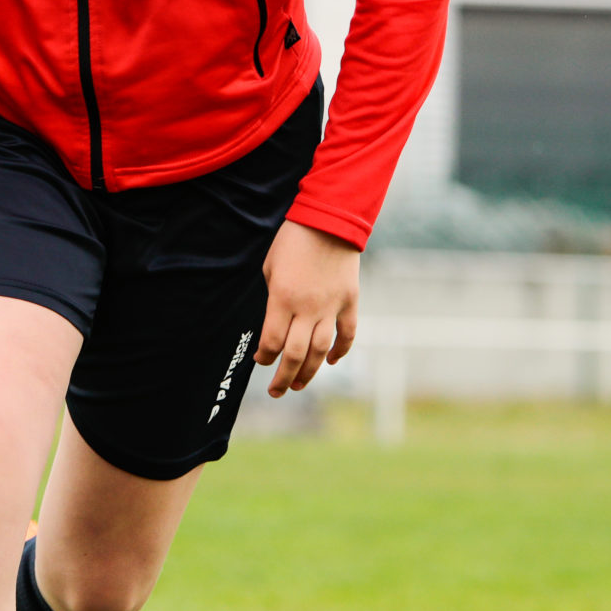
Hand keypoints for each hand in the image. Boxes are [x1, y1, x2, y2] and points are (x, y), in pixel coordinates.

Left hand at [257, 220, 360, 395]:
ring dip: (309, 372)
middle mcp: (307, 307)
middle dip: (283, 376)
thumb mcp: (271, 267)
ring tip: (298, 385)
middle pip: (295, 354)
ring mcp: (331, 306)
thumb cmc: (293, 240)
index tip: (260, 361)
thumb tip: (274, 324)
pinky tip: (329, 362)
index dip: (264, 356)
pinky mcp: (350, 301)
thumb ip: (273, 298)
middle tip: (276, 390)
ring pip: (320, 350)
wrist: (329, 219)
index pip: (272, 340)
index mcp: (282, 297)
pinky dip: (340, 351)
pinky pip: (347, 334)